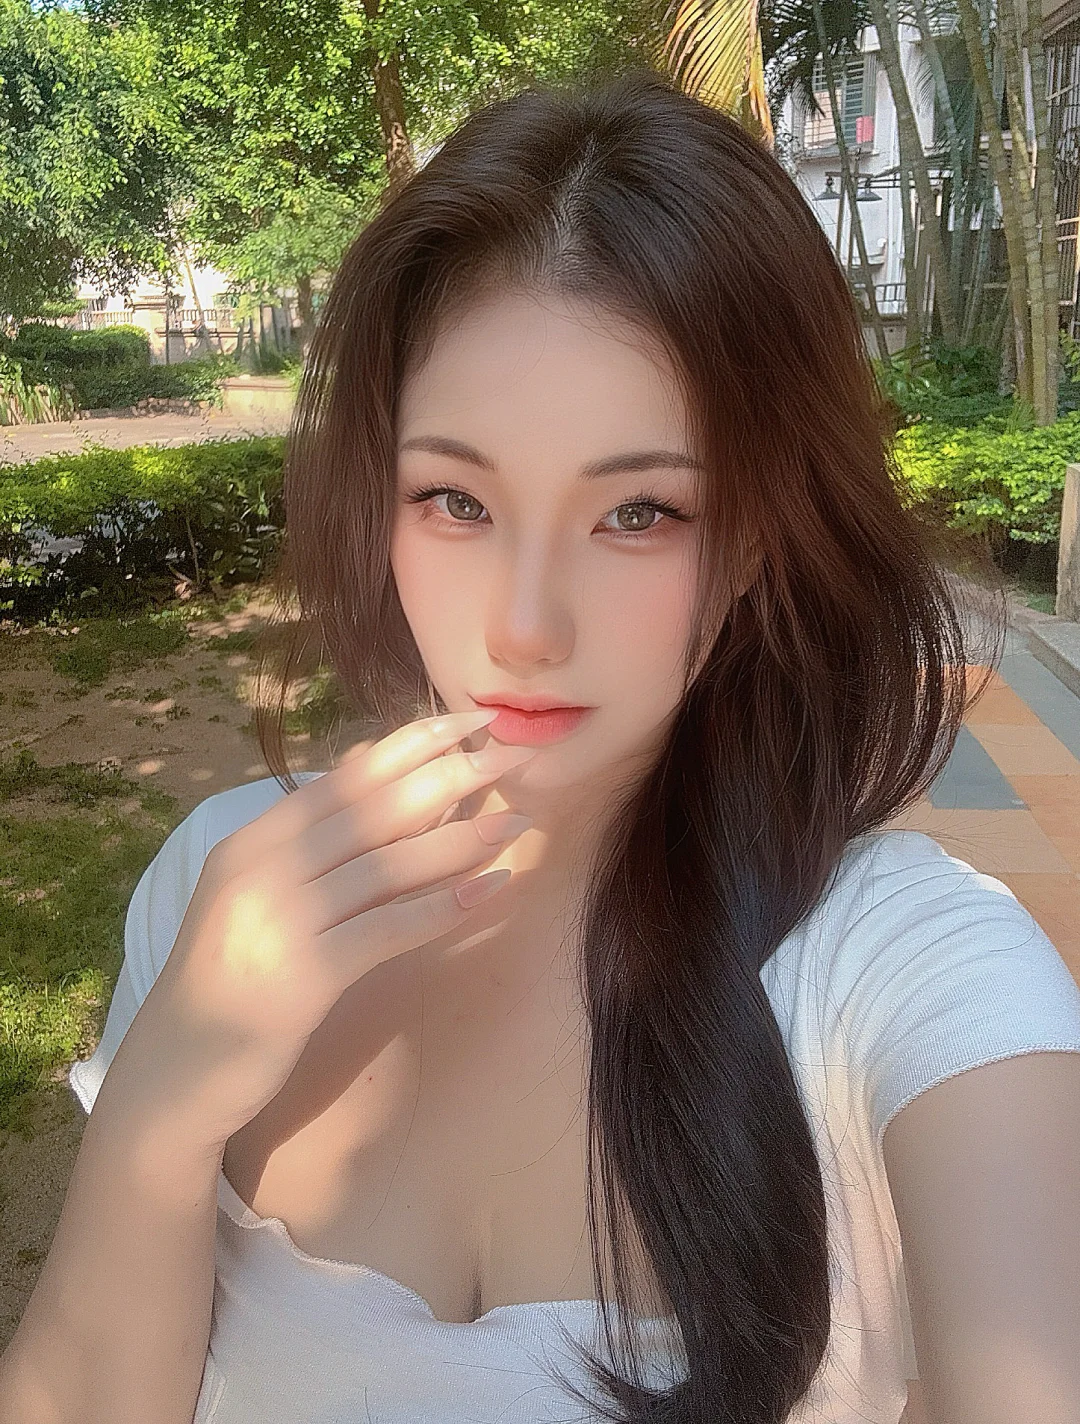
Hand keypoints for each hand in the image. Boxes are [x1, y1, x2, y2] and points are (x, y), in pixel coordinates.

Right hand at [103, 710, 536, 1152]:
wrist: (174, 1072)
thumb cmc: (228, 979)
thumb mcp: (257, 892)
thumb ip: (311, 831)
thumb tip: (367, 755)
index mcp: (253, 841)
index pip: (346, 777)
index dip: (414, 743)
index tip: (472, 722)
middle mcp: (261, 869)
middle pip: (371, 809)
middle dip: (448, 777)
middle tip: (510, 759)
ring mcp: (278, 921)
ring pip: (385, 865)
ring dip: (459, 840)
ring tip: (517, 822)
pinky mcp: (302, 976)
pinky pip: (386, 929)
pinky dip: (442, 907)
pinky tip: (488, 891)